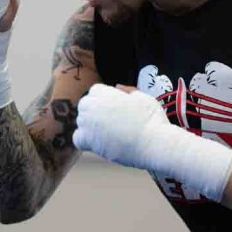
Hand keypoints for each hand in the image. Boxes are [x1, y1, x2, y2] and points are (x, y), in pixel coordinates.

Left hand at [73, 83, 231, 200]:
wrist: (154, 142)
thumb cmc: (152, 119)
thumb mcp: (142, 97)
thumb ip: (127, 91)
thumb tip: (117, 87)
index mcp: (106, 93)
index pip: (95, 92)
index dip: (105, 100)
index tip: (114, 109)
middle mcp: (94, 106)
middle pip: (85, 105)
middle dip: (95, 111)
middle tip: (111, 122)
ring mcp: (90, 123)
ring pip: (81, 121)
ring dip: (91, 126)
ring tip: (109, 133)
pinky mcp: (90, 141)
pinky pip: (78, 139)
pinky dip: (85, 141)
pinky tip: (99, 143)